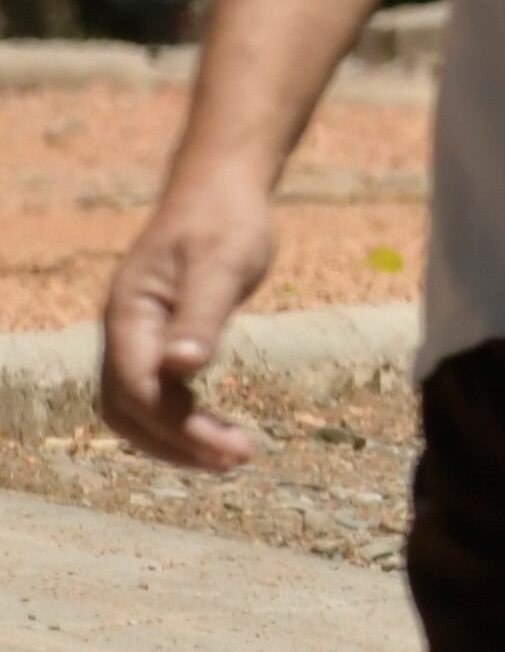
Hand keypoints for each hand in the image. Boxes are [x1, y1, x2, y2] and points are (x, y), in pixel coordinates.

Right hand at [97, 179, 278, 470]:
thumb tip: (182, 368)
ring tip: (230, 457)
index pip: (139, 390)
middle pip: (128, 409)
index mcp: (130, 315)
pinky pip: (152, 393)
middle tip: (235, 461)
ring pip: (135, 407)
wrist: (218, 189)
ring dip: (175, 438)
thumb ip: (202, 316)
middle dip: (176, 442)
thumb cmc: (223, 221)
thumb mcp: (222, 264)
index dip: (179, 427)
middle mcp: (123, 331)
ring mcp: (134, 337)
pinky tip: (214, 429)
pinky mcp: (154, 339)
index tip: (230, 450)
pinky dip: (178, 418)